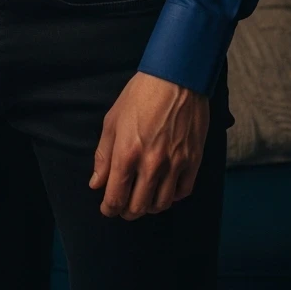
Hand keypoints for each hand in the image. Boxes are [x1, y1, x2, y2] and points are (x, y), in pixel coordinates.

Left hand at [89, 70, 208, 218]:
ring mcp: (175, 164)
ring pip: (161, 204)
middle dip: (127, 211)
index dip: (109, 208)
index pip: (115, 197)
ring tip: (143, 199)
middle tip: (124, 206)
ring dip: (149, 207)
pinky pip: (182, 192)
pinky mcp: (193, 160)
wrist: (176, 78)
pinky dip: (172, 196)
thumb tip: (97, 184)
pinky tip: (165, 189)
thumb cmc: (140, 95)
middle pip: (138, 207)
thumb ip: (103, 155)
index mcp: (127, 154)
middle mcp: (151, 164)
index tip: (107, 208)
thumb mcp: (113, 120)